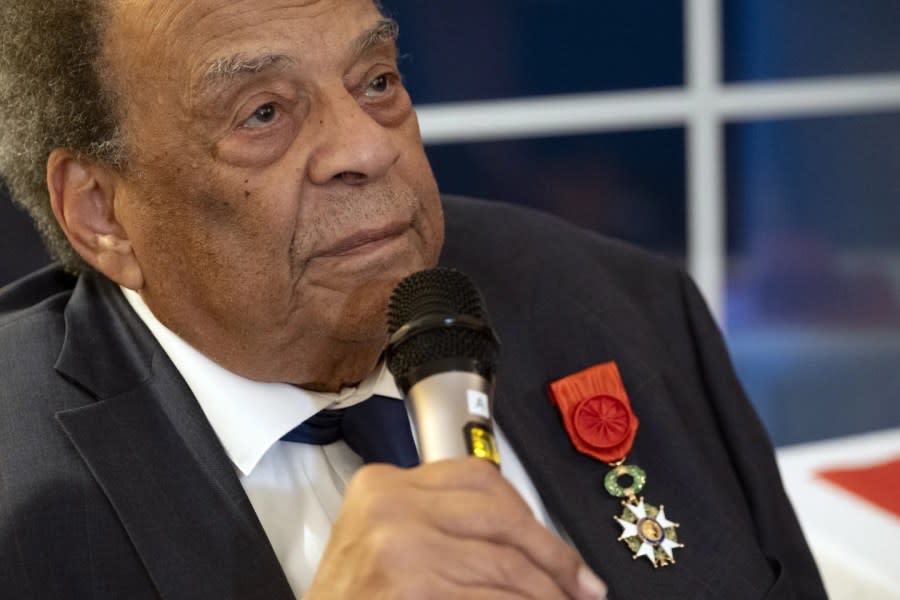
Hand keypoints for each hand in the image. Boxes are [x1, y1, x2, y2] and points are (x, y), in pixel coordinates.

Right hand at [304, 457, 606, 599]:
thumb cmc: (357, 597)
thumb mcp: (390, 541)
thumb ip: (446, 525)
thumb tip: (531, 543)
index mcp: (386, 483)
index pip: (481, 480)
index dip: (531, 515)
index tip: (558, 549)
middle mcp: (391, 503)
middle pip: (501, 517)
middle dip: (553, 555)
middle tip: (583, 586)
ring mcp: (400, 545)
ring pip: (505, 563)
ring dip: (546, 591)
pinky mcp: (411, 585)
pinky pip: (492, 597)